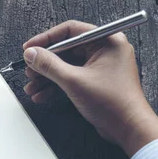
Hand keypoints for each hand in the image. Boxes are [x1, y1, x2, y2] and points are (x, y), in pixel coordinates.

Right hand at [22, 20, 157, 155]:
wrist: (128, 128)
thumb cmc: (113, 103)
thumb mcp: (74, 81)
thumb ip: (49, 65)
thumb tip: (31, 54)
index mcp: (107, 41)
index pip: (70, 31)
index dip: (46, 39)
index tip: (29, 48)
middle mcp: (104, 50)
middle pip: (66, 50)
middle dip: (45, 63)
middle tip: (29, 70)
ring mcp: (99, 67)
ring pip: (66, 66)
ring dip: (47, 77)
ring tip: (31, 86)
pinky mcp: (95, 82)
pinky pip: (71, 78)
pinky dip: (56, 86)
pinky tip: (41, 95)